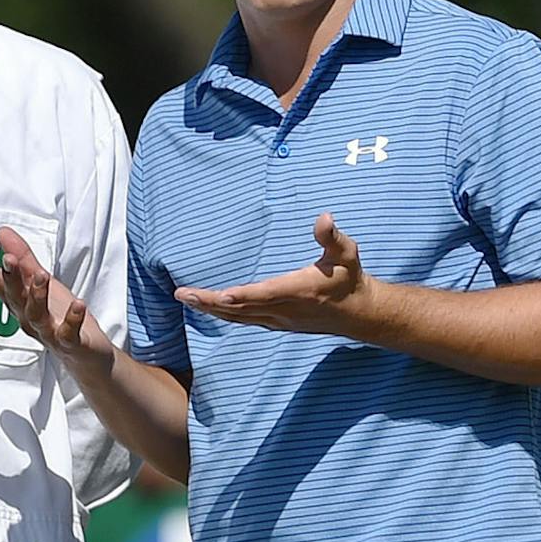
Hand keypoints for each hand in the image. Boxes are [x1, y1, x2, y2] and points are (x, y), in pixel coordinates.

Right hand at [0, 228, 114, 375]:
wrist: (87, 355)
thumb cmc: (60, 318)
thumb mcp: (41, 284)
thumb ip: (23, 260)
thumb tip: (2, 232)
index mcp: (19, 303)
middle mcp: (28, 319)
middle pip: (14, 298)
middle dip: (10, 278)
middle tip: (8, 257)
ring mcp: (48, 333)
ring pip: (36, 316)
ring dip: (37, 296)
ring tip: (42, 275)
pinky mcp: (70, 344)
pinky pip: (68, 334)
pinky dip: (72, 320)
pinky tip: (78, 304)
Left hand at [174, 214, 373, 333]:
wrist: (358, 314)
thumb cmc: (349, 279)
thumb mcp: (347, 254)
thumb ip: (332, 237)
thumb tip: (324, 217)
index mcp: (300, 291)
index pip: (267, 293)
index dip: (244, 295)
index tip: (220, 294)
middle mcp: (285, 310)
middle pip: (241, 308)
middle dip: (210, 302)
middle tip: (182, 293)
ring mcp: (278, 320)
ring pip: (238, 317)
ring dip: (210, 309)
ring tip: (185, 299)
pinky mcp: (276, 323)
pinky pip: (244, 320)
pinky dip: (223, 315)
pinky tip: (208, 308)